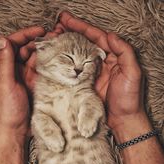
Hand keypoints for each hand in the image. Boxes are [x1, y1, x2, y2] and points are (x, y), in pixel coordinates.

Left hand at [0, 25, 63, 140]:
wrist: (16, 130)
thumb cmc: (7, 110)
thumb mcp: (5, 85)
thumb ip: (5, 63)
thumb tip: (3, 40)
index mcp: (3, 68)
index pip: (12, 44)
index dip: (25, 35)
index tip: (39, 31)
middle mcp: (14, 70)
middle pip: (26, 50)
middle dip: (39, 42)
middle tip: (54, 37)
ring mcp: (26, 77)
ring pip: (36, 59)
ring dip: (46, 52)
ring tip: (59, 46)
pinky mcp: (35, 85)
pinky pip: (43, 71)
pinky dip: (50, 64)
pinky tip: (59, 61)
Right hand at [59, 12, 144, 131]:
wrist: (122, 120)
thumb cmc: (129, 98)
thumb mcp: (132, 72)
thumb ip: (124, 52)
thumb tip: (110, 35)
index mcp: (113, 57)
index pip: (96, 37)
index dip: (82, 27)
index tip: (67, 20)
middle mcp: (101, 63)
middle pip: (84, 43)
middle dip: (71, 32)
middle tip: (56, 26)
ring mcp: (91, 73)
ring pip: (77, 54)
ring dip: (66, 45)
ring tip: (53, 38)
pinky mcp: (84, 85)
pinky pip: (73, 70)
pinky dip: (65, 63)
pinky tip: (56, 58)